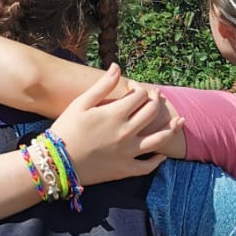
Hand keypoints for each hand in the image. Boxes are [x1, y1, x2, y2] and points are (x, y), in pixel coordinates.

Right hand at [48, 64, 180, 186]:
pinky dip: (158, 160)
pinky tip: (163, 154)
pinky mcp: (125, 169)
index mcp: (115, 113)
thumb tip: (117, 66)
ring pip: (159, 139)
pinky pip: (148, 166)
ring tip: (179, 121)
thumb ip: (102, 85)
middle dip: (155, 102)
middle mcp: (127, 132)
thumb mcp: (81, 103)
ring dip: (171, 128)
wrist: (56, 163)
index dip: (140, 88)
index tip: (135, 88)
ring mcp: (128, 152)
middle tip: (156, 97)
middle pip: (151, 113)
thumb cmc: (66, 129)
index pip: (139, 95)